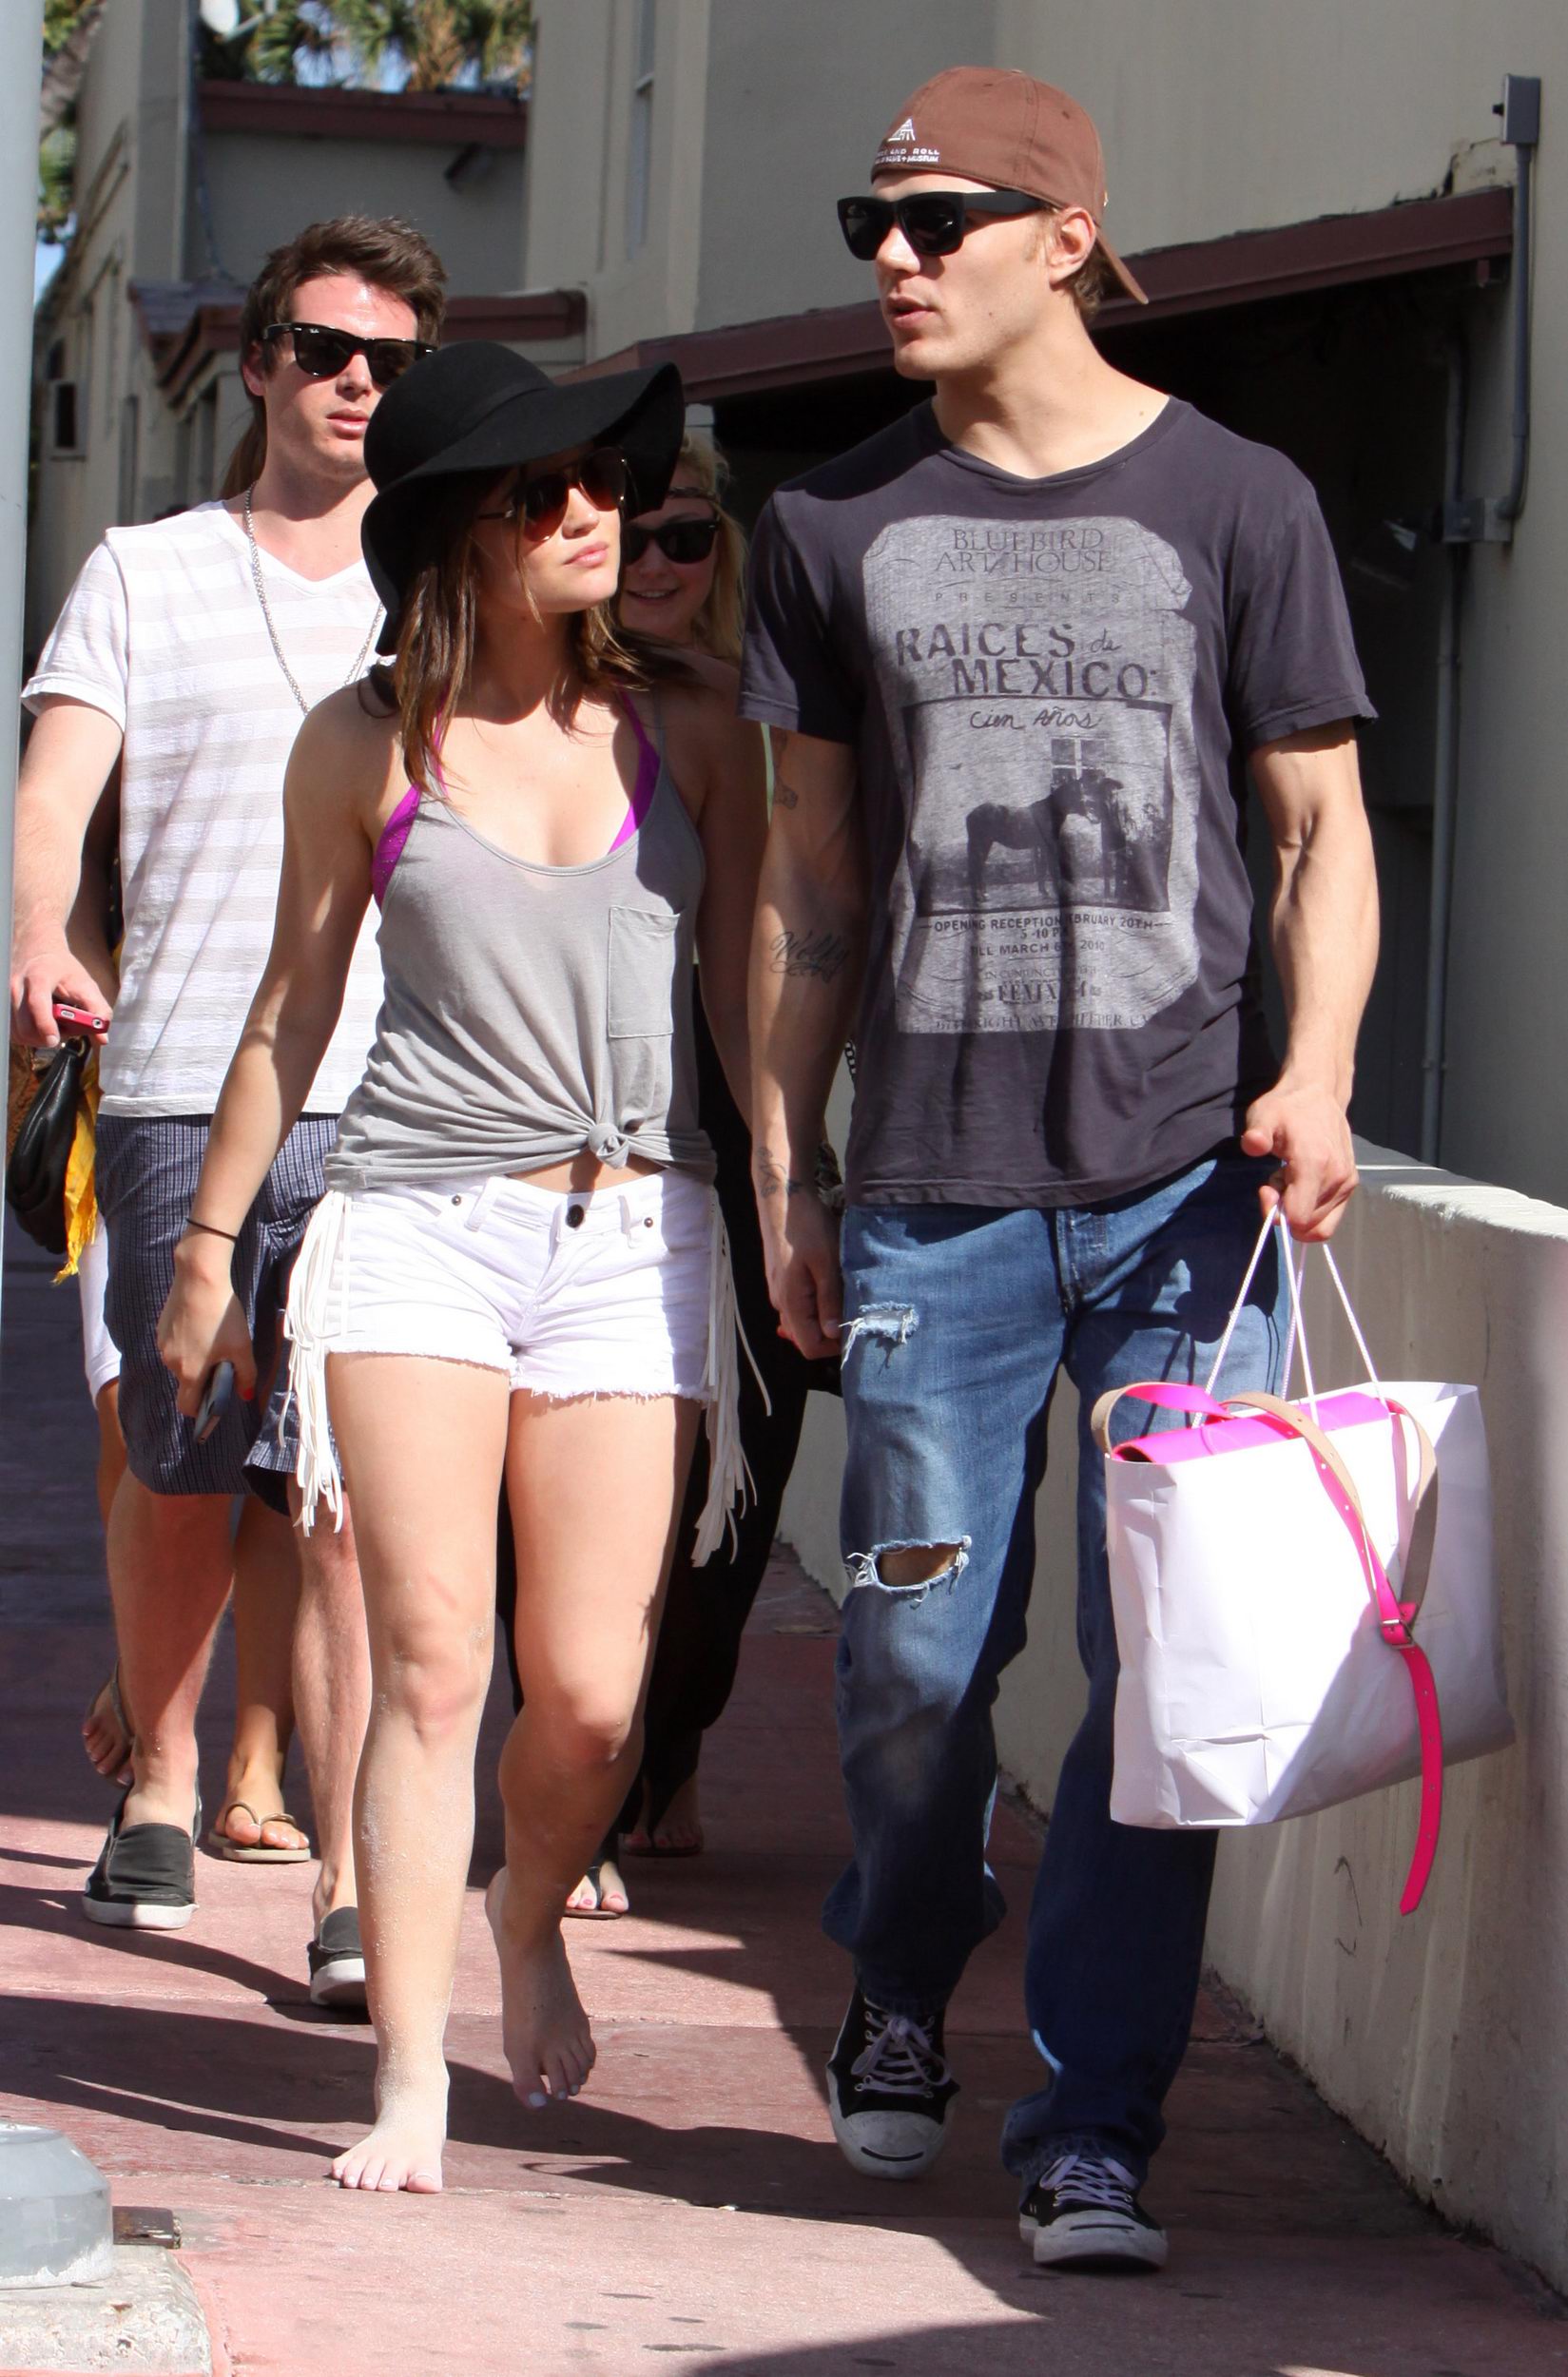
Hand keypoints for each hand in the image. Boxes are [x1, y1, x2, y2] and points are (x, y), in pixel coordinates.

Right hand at [9, 932, 114, 1048]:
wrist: (37, 950)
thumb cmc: (64, 970)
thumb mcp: (85, 984)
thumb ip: (98, 1010)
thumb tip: (102, 1039)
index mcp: (39, 976)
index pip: (37, 1004)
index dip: (45, 1025)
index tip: (55, 1039)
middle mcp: (17, 986)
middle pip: (25, 1025)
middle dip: (45, 1037)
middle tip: (62, 1033)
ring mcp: (6, 997)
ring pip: (18, 1032)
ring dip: (37, 1039)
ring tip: (52, 1027)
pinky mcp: (4, 1007)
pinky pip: (13, 1032)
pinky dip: (28, 1037)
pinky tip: (39, 1027)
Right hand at [157, 1241, 257, 1414]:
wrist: (199, 1279)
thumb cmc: (222, 1316)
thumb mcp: (242, 1347)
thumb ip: (245, 1375)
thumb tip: (245, 1396)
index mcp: (190, 1373)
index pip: (187, 1407)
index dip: (200, 1410)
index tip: (214, 1400)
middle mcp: (171, 1363)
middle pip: (186, 1383)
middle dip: (202, 1378)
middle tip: (222, 1360)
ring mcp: (163, 1346)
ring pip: (180, 1363)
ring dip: (194, 1359)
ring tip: (212, 1339)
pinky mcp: (161, 1330)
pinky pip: (174, 1346)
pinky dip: (186, 1343)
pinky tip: (201, 1325)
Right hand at [756, 1171, 842, 1359]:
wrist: (784, 1198)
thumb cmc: (807, 1227)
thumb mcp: (826, 1262)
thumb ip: (828, 1300)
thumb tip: (833, 1334)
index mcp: (791, 1303)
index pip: (810, 1347)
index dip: (834, 1347)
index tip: (855, 1328)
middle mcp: (781, 1303)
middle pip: (806, 1338)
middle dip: (831, 1334)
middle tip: (855, 1312)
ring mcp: (780, 1293)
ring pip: (803, 1322)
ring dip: (825, 1319)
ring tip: (845, 1298)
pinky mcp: (782, 1281)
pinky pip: (800, 1307)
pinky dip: (817, 1307)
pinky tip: (831, 1288)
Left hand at [1241, 1080, 1357, 1241]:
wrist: (1318, 1094)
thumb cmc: (1286, 1107)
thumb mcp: (1263, 1115)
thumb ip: (1257, 1134)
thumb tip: (1254, 1144)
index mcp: (1316, 1164)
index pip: (1299, 1217)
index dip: (1276, 1212)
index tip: (1266, 1188)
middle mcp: (1337, 1178)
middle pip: (1306, 1225)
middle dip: (1285, 1212)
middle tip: (1277, 1180)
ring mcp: (1347, 1184)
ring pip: (1317, 1225)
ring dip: (1298, 1210)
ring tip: (1290, 1179)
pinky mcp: (1351, 1187)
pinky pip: (1329, 1220)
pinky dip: (1312, 1211)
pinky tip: (1302, 1185)